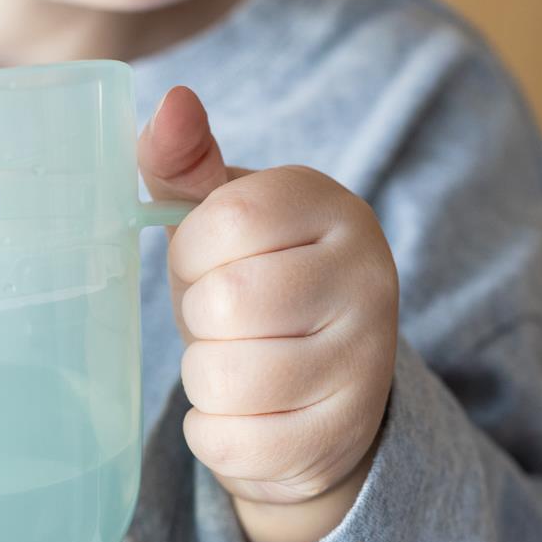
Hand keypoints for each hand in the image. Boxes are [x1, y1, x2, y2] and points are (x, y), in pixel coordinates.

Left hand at [138, 88, 397, 541]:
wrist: (320, 393)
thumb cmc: (254, 285)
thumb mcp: (220, 217)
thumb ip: (183, 160)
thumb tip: (172, 100)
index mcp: (333, 206)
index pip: (230, 217)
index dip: (192, 250)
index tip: (207, 262)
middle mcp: (369, 276)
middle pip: (228, 302)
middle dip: (200, 320)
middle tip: (225, 322)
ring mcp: (365, 361)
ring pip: (226, 377)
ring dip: (204, 378)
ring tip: (234, 364)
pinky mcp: (343, 435)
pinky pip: (233, 441)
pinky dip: (214, 432)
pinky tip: (243, 413)